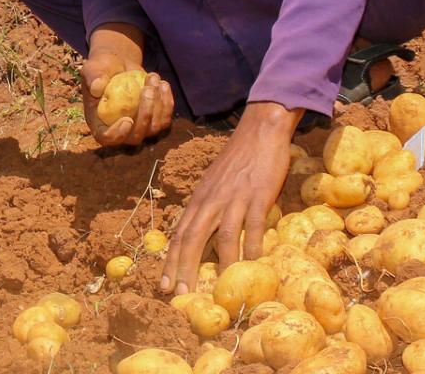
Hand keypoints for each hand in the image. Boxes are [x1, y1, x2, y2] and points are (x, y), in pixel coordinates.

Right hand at [81, 25, 173, 146]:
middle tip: (147, 88)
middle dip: (145, 114)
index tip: (127, 119)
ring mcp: (139, 128)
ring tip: (153, 77)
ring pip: (153, 128)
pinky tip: (163, 84)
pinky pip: (164, 120)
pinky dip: (167, 102)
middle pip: (135, 136)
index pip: (107, 138)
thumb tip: (97, 87)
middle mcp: (120, 131)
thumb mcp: (93, 68)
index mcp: (99, 124)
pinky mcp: (153, 121)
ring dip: (158, 104)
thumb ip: (93, 77)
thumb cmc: (103, 68)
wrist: (119, 65)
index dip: (118, 134)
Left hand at [159, 102, 297, 295]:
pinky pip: (252, 227)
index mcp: (199, 199)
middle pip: (192, 238)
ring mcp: (234, 199)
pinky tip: (251, 265)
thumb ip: (207, 208)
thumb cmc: (237, 160)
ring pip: (222, 237)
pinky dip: (251, 248)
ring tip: (216, 290)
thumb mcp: (213, 183)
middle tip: (181, 294)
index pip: (179, 234)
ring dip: (218, 266)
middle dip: (184, 269)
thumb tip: (200, 237)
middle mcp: (211, 200)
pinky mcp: (257, 196)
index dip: (170, 261)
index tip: (165, 285)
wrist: (259, 131)